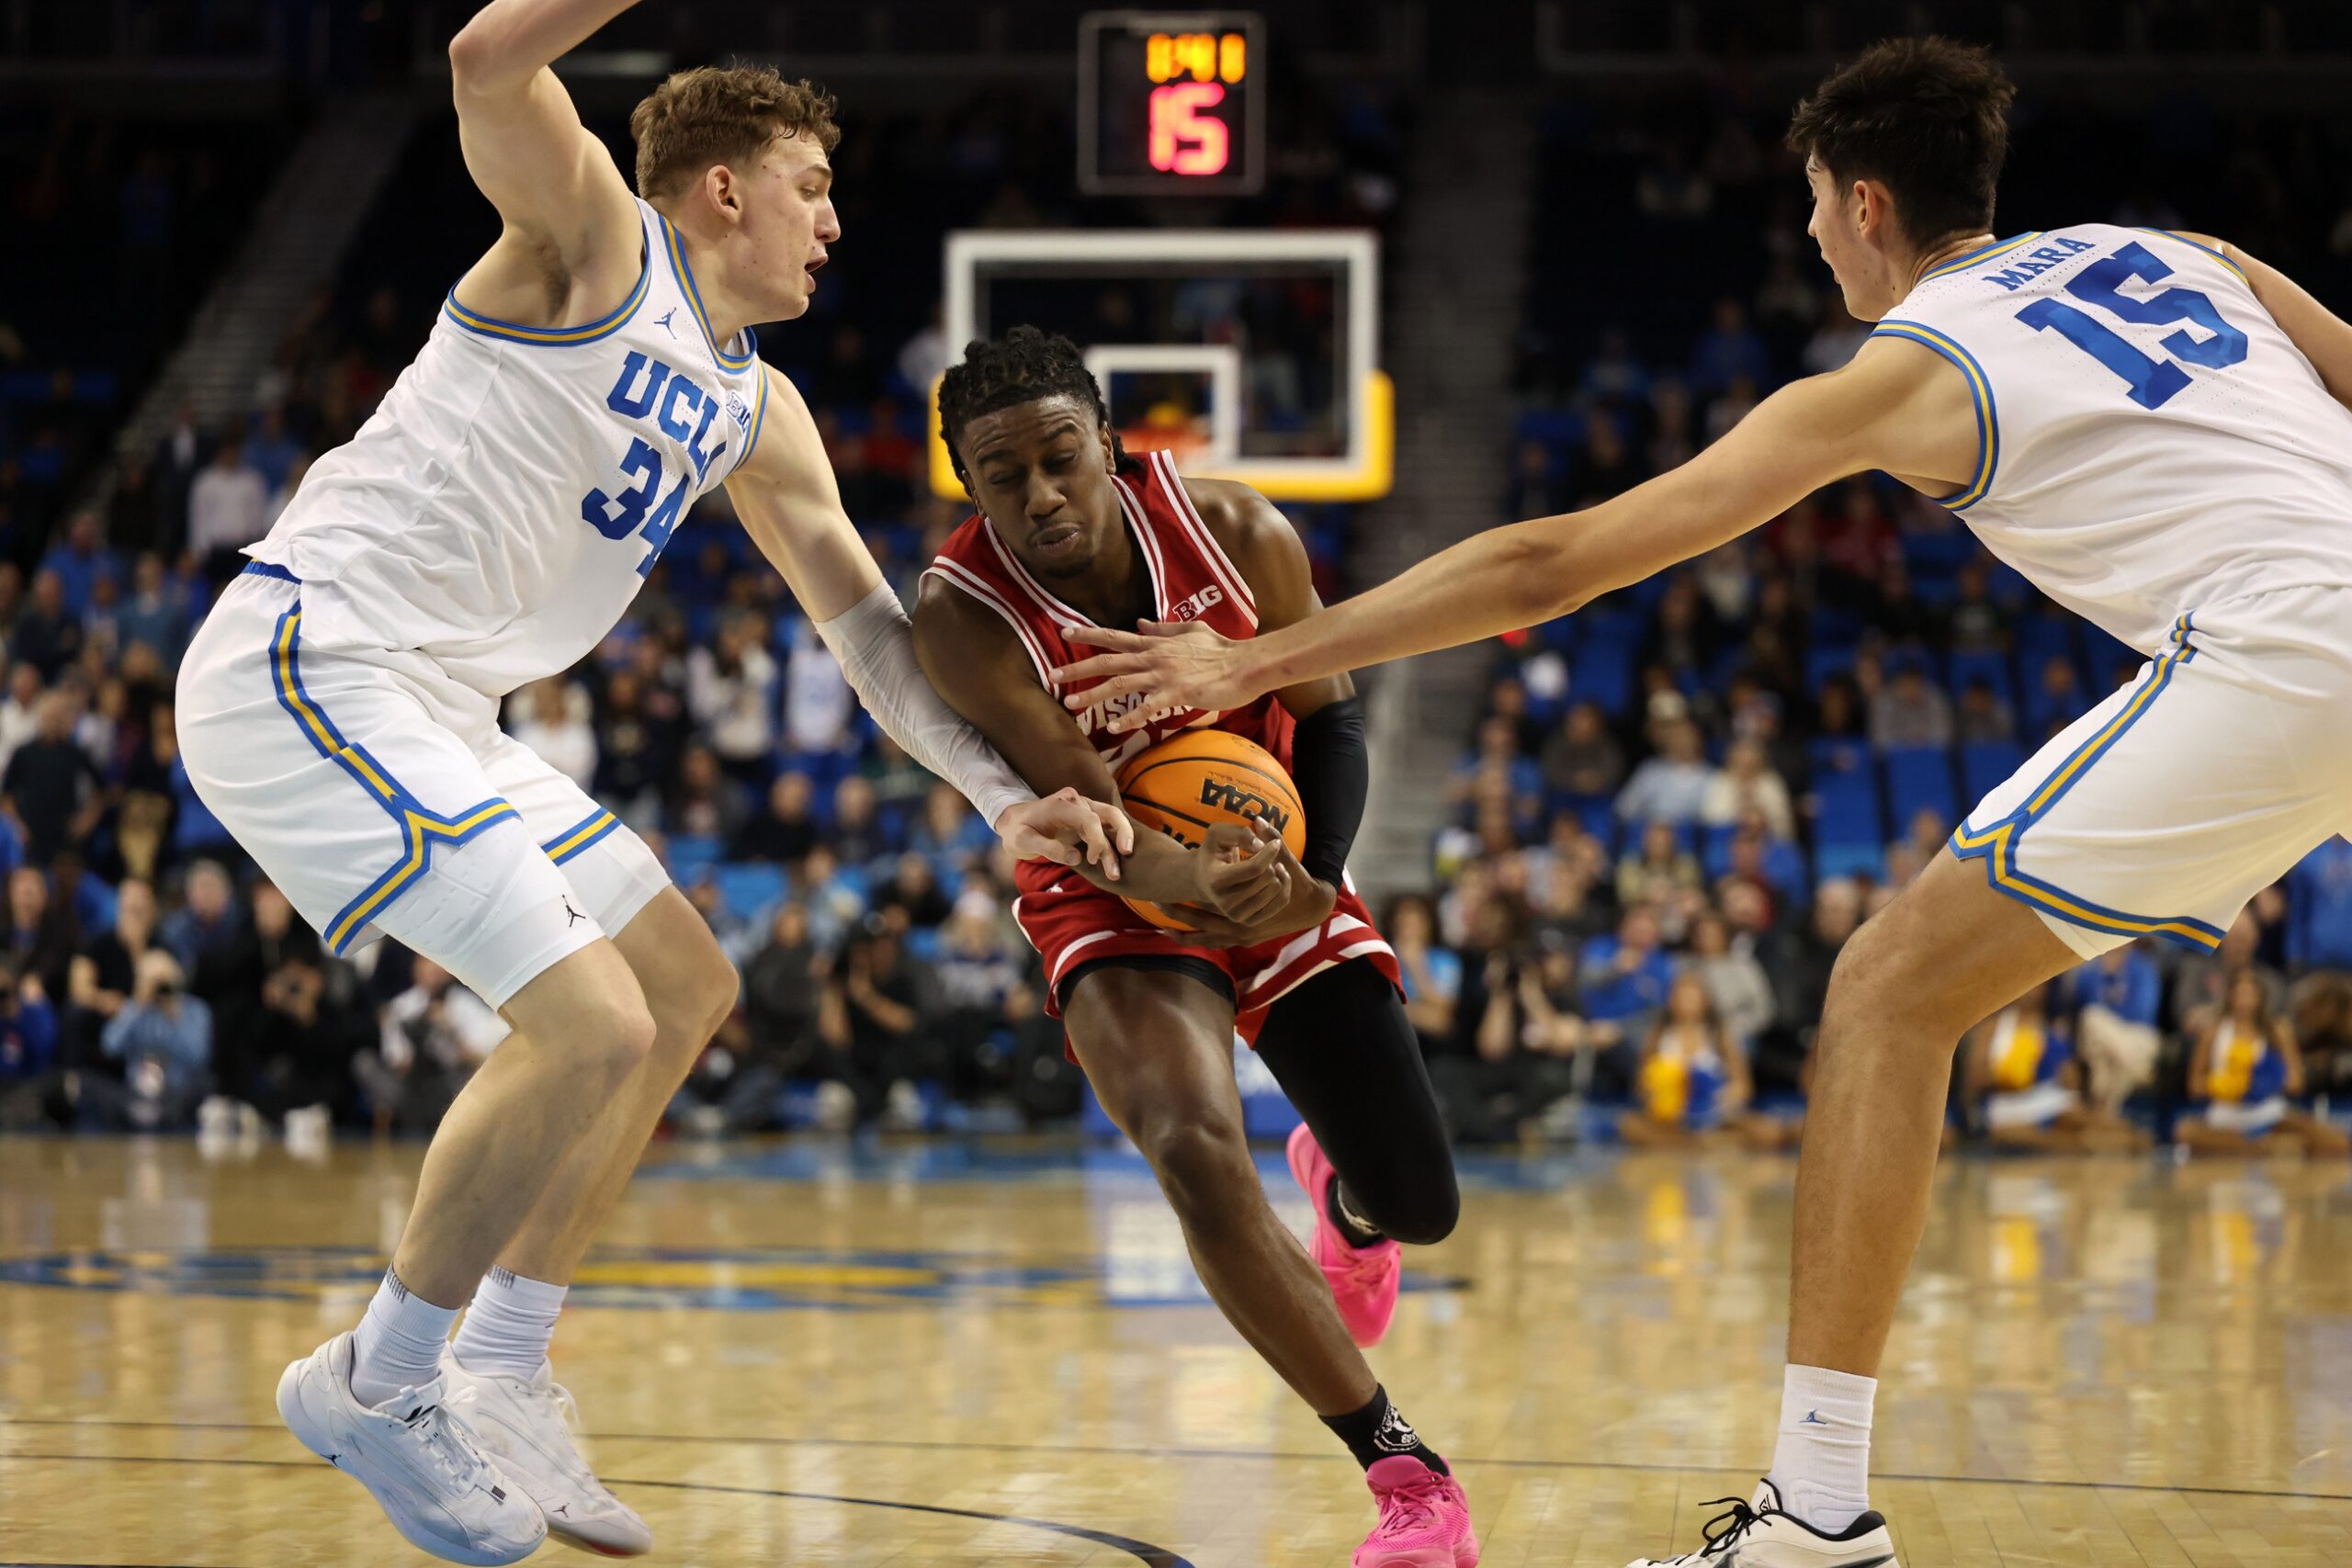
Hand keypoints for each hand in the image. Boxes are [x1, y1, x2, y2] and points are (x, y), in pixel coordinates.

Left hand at [995, 787, 1135, 881]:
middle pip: (1109, 813)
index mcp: (1061, 805)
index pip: (1089, 819)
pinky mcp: (1086, 819)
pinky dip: (1110, 845)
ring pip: (1110, 823)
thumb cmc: (1017, 830)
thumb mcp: (1023, 841)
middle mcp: (1077, 802)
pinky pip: (1104, 829)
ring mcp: (1083, 809)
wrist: (1014, 821)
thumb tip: (1076, 858)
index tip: (1091, 861)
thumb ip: (1048, 848)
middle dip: (1121, 833)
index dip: (1096, 840)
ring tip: (1115, 873)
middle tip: (1126, 853)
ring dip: (1117, 845)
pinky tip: (1113, 863)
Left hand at [1052, 621, 1261, 734]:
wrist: (1246, 664)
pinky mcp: (1177, 694)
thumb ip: (1163, 629)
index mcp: (1155, 644)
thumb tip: (1140, 624)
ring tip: (1070, 704)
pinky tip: (1114, 728)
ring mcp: (1163, 676)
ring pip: (1120, 684)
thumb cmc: (1222, 650)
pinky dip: (1130, 718)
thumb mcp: (1191, 631)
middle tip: (1052, 677)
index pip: (1114, 637)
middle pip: (1107, 662)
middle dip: (1077, 669)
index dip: (1088, 634)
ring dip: (1093, 695)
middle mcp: (1153, 657)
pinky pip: (1147, 708)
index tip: (1064, 633)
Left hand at [1160, 818, 1333, 947]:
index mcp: (1245, 909)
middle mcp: (1241, 929)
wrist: (1311, 907)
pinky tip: (1181, 935)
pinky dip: (1197, 940)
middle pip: (1197, 926)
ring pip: (1203, 939)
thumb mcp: (1285, 860)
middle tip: (1152, 902)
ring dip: (1183, 934)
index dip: (1183, 898)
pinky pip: (1214, 944)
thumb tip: (1256, 819)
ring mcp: (1242, 937)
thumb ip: (1269, 840)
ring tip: (1162, 926)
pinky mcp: (1244, 939)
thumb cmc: (1297, 882)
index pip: (1206, 905)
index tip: (1159, 891)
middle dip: (1174, 914)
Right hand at [1172, 819, 1290, 928]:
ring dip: (1276, 872)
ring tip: (1266, 867)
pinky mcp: (1250, 922)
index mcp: (1216, 880)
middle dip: (1270, 862)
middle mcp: (1225, 903)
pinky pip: (1281, 902)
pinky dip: (1283, 885)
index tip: (1274, 843)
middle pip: (1268, 877)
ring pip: (1276, 888)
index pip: (1255, 868)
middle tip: (1262, 857)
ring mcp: (1237, 916)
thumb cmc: (1213, 852)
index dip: (1269, 852)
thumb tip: (1260, 845)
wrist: (1203, 879)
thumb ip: (1240, 833)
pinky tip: (1275, 876)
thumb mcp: (1218, 834)